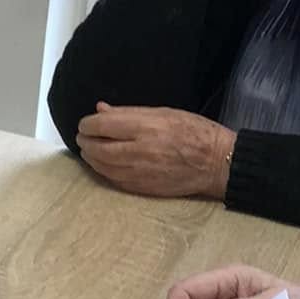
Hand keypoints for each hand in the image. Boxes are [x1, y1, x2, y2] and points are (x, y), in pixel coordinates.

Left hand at [76, 104, 233, 198]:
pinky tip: (103, 165)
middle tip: (83, 137)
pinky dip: (104, 171)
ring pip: (103, 167)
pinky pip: (114, 180)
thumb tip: (100, 109)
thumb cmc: (193, 131)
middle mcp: (140, 151)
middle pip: (97, 148)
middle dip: (85, 142)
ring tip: (89, 150)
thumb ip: (129, 113)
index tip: (85, 123)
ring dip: (90, 158)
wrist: (216, 163)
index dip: (87, 124)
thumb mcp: (163, 112)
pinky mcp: (144, 188)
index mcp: (146, 128)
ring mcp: (141, 173)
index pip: (102, 126)